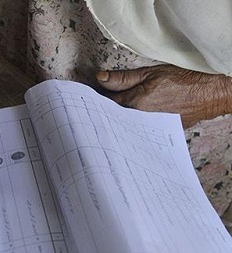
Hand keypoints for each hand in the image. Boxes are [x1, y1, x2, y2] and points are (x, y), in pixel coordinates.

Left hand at [96, 65, 231, 127]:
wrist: (211, 95)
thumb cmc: (184, 81)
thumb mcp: (151, 73)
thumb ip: (123, 78)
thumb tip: (100, 78)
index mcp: (135, 103)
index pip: (105, 103)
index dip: (95, 99)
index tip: (86, 97)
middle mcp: (138, 120)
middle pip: (111, 118)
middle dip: (101, 113)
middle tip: (93, 108)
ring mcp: (147, 129)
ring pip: (122, 126)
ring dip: (114, 122)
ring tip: (107, 116)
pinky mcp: (156, 135)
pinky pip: (135, 132)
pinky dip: (128, 128)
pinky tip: (125, 124)